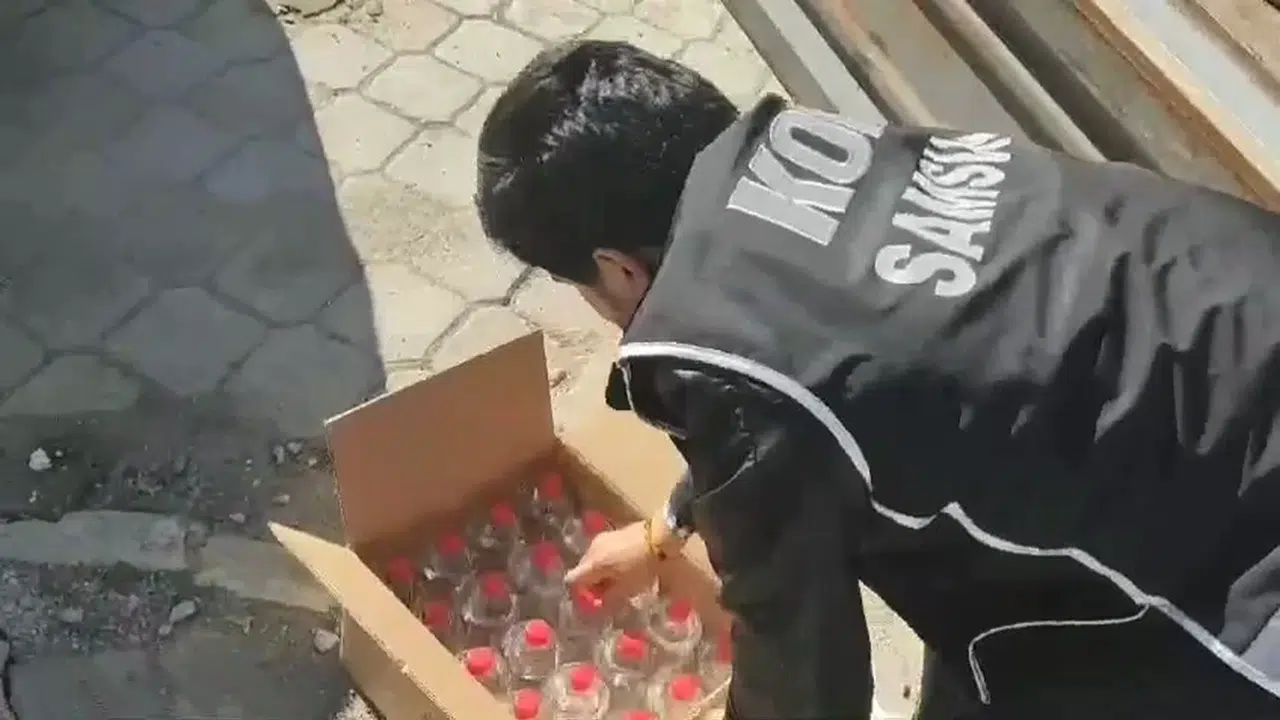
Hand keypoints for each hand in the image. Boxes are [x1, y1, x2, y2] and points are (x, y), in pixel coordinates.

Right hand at [565, 517, 679, 607]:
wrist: (660, 537)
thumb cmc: (643, 566)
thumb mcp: (627, 588)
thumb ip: (609, 598)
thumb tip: (599, 604)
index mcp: (593, 564)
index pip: (572, 579)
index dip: (582, 592)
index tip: (597, 598)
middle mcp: (592, 549)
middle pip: (583, 570)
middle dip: (593, 582)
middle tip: (611, 591)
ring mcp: (602, 538)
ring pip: (593, 560)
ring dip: (601, 571)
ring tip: (620, 578)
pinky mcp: (613, 532)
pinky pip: (603, 551)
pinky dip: (608, 560)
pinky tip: (624, 565)